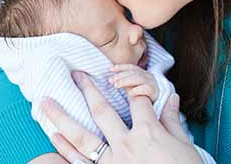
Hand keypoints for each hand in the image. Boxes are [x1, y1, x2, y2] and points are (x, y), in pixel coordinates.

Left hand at [41, 71, 201, 163]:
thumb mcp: (185, 147)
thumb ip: (173, 121)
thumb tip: (171, 98)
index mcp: (149, 132)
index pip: (138, 100)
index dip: (134, 88)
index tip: (124, 80)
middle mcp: (126, 144)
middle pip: (102, 110)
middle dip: (88, 89)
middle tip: (76, 75)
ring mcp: (112, 162)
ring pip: (81, 135)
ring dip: (61, 117)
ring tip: (45, 102)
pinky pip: (80, 161)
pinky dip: (65, 149)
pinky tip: (54, 135)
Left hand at [109, 64, 158, 101]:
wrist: (154, 105)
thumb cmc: (141, 95)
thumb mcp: (132, 86)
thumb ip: (125, 81)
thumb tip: (111, 79)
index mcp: (142, 73)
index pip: (130, 67)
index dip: (120, 67)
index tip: (110, 69)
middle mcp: (148, 76)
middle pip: (133, 73)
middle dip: (120, 75)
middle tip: (111, 80)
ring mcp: (152, 83)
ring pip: (138, 78)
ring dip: (125, 81)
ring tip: (116, 85)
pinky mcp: (154, 91)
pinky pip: (145, 88)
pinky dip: (137, 90)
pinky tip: (130, 93)